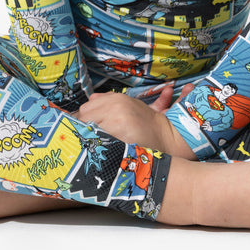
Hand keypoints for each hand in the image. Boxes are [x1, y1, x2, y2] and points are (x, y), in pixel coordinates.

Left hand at [75, 84, 195, 159]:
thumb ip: (108, 101)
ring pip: (89, 131)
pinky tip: (102, 150)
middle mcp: (115, 107)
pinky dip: (97, 146)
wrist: (166, 135)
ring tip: (94, 145)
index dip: (82, 121)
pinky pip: (100, 141)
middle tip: (87, 139)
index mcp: (115, 98)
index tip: (83, 130)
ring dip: (89, 138)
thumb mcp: (128, 105)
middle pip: (84, 119)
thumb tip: (90, 99)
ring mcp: (117, 121)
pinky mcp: (121, 136)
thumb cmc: (146, 122)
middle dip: (83, 129)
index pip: (85, 109)